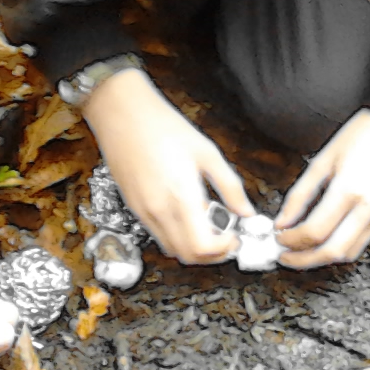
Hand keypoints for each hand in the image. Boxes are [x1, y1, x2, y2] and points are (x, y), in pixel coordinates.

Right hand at [83, 67, 250, 264]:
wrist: (123, 113)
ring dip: (193, 247)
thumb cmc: (165, 127)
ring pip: (171, 249)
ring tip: (207, 223)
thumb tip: (247, 212)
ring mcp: (143, 211)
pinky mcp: (133, 207)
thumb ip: (230, 186)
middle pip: (188, 256)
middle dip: (212, 254)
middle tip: (226, 236)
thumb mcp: (207, 152)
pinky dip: (176, 235)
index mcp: (181, 196)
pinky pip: (158, 234)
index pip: (202, 247)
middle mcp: (159, 211)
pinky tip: (187, 213)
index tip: (234, 235)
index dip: (223, 248)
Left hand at [277, 110, 369, 268]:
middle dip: (303, 260)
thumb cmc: (366, 135)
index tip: (277, 238)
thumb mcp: (325, 158)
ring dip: (321, 257)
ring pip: (348, 253)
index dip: (291, 240)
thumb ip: (300, 194)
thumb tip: (282, 222)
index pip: (314, 231)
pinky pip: (360, 242)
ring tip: (300, 250)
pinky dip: (339, 248)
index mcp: (349, 189)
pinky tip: (323, 240)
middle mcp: (368, 208)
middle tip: (284, 256)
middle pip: (332, 251)